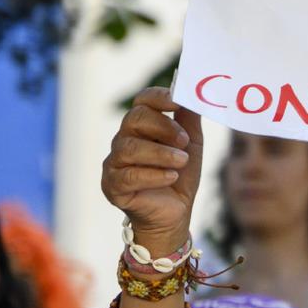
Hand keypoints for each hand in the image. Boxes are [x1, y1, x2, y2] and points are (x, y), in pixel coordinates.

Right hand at [100, 87, 202, 251]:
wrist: (173, 213)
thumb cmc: (179, 175)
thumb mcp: (191, 145)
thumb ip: (190, 121)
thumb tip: (195, 94)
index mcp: (142, 126)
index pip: (143, 101)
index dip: (159, 97)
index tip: (178, 101)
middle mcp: (124, 140)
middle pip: (134, 119)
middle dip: (163, 127)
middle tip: (184, 141)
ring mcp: (114, 162)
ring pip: (129, 147)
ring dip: (161, 153)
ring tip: (182, 161)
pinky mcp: (112, 186)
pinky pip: (128, 175)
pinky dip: (153, 175)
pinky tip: (171, 177)